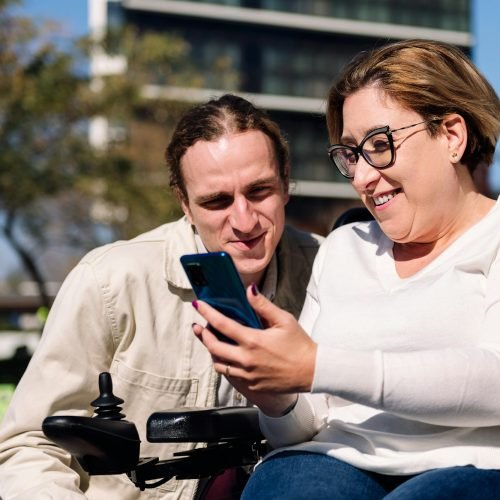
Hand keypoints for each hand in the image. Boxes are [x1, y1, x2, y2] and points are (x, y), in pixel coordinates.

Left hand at [192, 285, 316, 397]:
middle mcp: (246, 360)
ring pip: (219, 364)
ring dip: (212, 351)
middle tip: (199, 326)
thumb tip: (249, 290)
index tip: (198, 305)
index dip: (207, 313)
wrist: (312, 372)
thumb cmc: (299, 345)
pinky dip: (225, 364)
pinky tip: (228, 357)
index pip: (222, 324)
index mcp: (253, 341)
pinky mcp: (251, 385)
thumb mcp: (284, 320)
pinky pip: (230, 375)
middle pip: (213, 346)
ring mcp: (248, 375)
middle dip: (202, 335)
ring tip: (211, 341)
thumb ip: (263, 305)